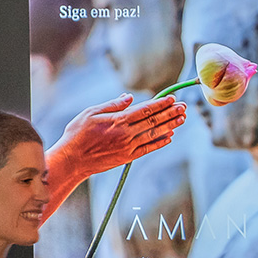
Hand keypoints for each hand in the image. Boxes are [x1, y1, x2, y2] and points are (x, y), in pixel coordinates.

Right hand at [51, 93, 186, 178]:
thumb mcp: (91, 113)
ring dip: (170, 126)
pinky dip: (161, 142)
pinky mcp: (128, 157)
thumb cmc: (78, 134)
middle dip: (170, 113)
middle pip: (154, 121)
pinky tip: (170, 136)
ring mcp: (129, 147)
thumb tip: (130, 97)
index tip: (172, 98)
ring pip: (155, 134)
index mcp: (118, 120)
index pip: (145, 109)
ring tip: (182, 119)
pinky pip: (149, 148)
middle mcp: (126, 134)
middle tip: (184, 106)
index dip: (161, 103)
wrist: (73, 160)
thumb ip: (112, 105)